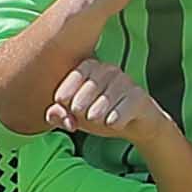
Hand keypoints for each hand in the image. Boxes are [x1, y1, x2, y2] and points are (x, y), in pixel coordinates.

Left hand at [46, 60, 175, 140]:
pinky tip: (114, 123)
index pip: (75, 75)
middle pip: (88, 89)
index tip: (64, 105)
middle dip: (80, 107)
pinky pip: (121, 111)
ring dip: (97, 116)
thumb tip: (52, 114)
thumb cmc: (101, 114)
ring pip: (104, 101)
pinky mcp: (139, 97)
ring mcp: (126, 82)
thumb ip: (59, 114)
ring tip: (99, 120)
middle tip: (82, 116)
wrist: (135, 123)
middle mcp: (109, 70)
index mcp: (92, 68)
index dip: (66, 92)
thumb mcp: (77, 116)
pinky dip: (114, 121)